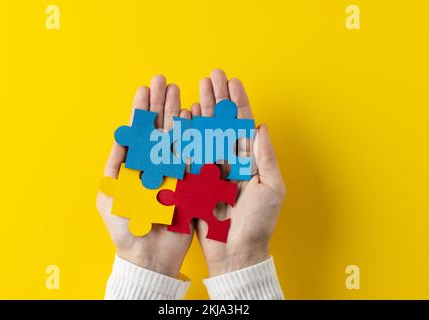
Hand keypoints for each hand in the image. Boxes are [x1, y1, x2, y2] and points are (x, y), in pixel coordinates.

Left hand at [96, 75, 192, 277]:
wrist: (149, 255)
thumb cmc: (125, 228)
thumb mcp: (112, 194)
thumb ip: (117, 165)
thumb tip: (122, 135)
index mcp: (134, 166)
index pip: (139, 132)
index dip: (141, 109)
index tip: (144, 88)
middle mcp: (154, 165)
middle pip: (158, 128)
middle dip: (159, 104)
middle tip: (162, 80)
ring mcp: (172, 171)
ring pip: (175, 136)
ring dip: (175, 113)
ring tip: (177, 90)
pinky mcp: (188, 181)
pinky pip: (191, 154)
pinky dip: (191, 136)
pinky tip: (192, 116)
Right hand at [192, 69, 285, 276]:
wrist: (235, 251)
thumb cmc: (258, 223)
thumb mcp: (271, 188)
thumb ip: (265, 156)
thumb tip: (261, 127)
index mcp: (250, 160)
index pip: (243, 125)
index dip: (238, 102)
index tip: (232, 81)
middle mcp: (231, 160)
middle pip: (223, 122)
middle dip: (218, 98)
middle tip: (212, 75)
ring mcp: (212, 168)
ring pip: (205, 132)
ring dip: (202, 109)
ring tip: (197, 86)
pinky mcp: (195, 179)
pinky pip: (190, 152)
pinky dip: (186, 134)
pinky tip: (183, 115)